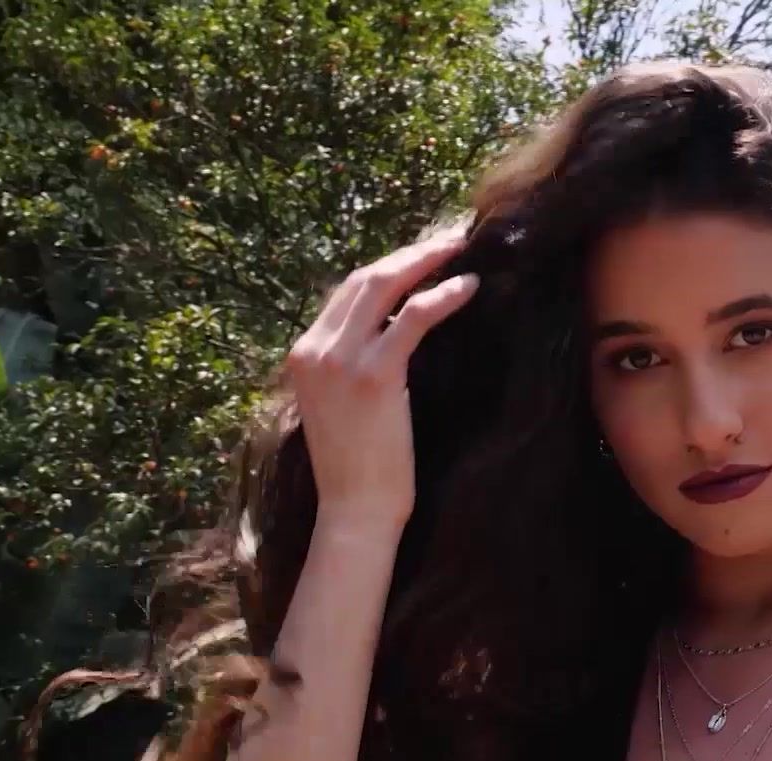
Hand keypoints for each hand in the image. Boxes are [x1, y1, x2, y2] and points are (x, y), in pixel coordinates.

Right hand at [283, 224, 479, 530]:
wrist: (354, 508)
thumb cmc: (356, 467)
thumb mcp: (340, 405)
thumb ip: (351, 365)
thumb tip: (390, 331)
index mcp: (302, 354)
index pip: (345, 294)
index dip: (386, 268)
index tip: (420, 257)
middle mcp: (315, 350)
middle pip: (362, 279)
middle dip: (407, 254)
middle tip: (447, 240)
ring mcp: (341, 360)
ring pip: (384, 285)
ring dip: (425, 261)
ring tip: (459, 250)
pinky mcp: (375, 375)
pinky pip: (413, 317)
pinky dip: (442, 296)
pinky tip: (468, 287)